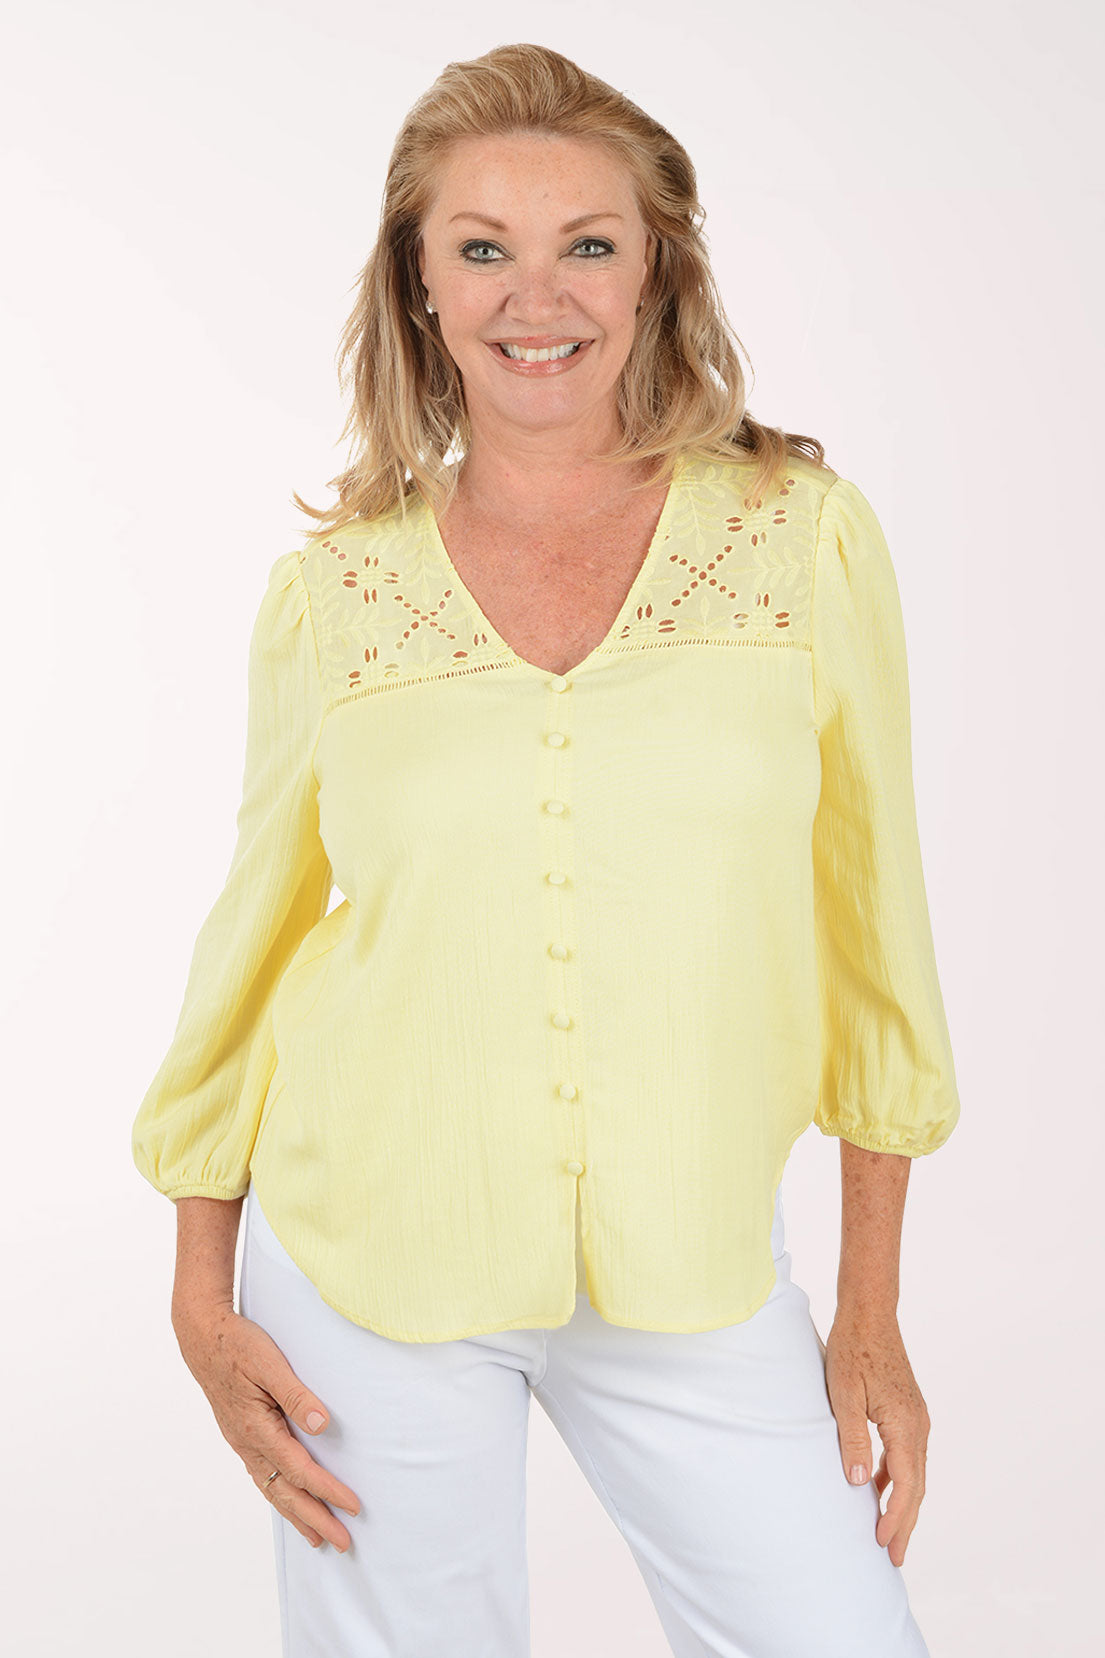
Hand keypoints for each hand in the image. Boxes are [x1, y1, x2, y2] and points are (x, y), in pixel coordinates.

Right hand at [173, 1304, 361, 1551]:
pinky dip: (278, 1496)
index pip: (299, 1469)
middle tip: (342, 1543)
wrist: (202, 1336)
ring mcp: (241, 1441)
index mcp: (255, 1427)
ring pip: (271, 1488)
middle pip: (285, 1491)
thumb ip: (295, 1393)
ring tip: (317, 1538)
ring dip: (296, 1514)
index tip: (352, 1506)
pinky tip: (288, 1502)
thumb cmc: (236, 1344)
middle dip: (314, 1519)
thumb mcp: (268, 1361)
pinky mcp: (241, 1435)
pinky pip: (262, 1475)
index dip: (327, 1490)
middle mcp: (246, 1442)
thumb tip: (321, 1425)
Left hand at [822, 1308, 929, 1566]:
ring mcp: (916, 1418)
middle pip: (917, 1485)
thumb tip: (857, 1483)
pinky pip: (906, 1454)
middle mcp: (919, 1424)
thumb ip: (852, 1438)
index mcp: (906, 1424)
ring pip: (914, 1472)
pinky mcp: (908, 1411)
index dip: (896, 1517)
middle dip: (905, 1522)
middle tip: (893, 1557)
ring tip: (886, 1532)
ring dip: (902, 1502)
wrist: (870, 1313)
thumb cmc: (853, 1349)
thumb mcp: (844, 1394)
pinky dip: (896, 1478)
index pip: (906, 1484)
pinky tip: (875, 1487)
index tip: (883, 1544)